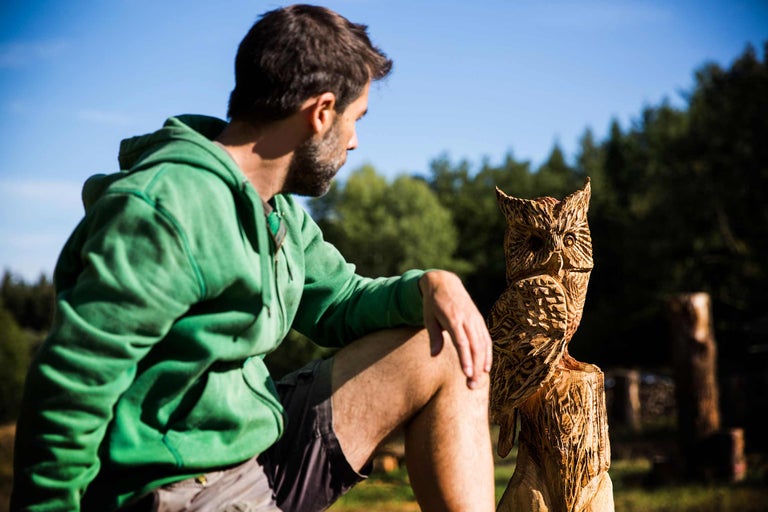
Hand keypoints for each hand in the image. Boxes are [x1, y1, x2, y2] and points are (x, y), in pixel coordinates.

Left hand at [419, 270, 492, 388]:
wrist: (445, 282)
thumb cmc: (433, 303)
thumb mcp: (428, 317)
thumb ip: (433, 335)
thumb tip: (433, 354)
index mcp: (453, 318)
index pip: (462, 342)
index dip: (465, 359)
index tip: (466, 374)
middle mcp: (467, 319)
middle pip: (475, 347)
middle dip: (475, 367)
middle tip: (471, 386)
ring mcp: (475, 319)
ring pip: (483, 345)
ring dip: (482, 364)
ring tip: (477, 382)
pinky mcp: (479, 320)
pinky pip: (486, 339)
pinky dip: (488, 354)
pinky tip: (485, 368)